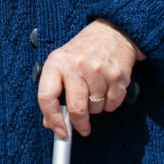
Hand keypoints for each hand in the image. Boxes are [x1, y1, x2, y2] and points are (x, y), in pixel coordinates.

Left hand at [37, 19, 143, 138]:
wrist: (113, 31)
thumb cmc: (83, 51)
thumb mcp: (62, 64)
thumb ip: (54, 92)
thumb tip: (49, 123)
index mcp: (56, 62)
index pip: (46, 96)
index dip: (52, 118)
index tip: (60, 132)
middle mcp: (76, 65)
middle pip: (76, 109)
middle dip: (79, 124)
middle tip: (82, 128)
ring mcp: (98, 70)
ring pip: (96, 109)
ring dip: (96, 108)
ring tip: (95, 91)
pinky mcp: (117, 75)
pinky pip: (112, 105)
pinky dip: (110, 104)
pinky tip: (107, 89)